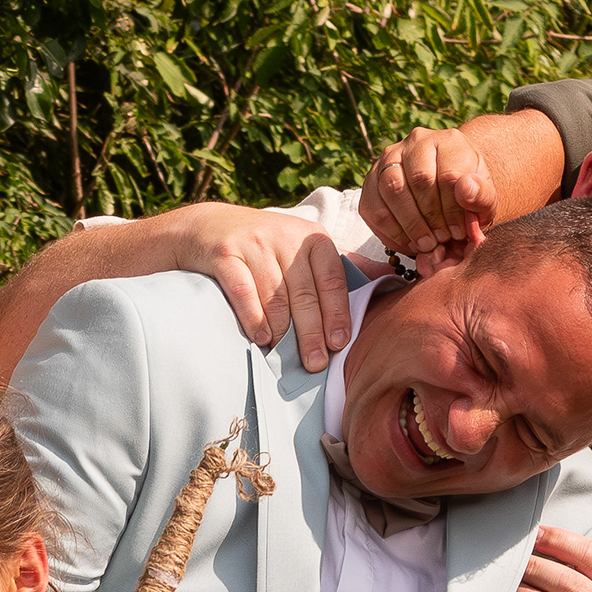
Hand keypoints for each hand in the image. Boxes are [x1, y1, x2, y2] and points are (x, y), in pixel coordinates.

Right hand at [158, 204, 361, 361]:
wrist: (205, 227)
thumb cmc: (262, 248)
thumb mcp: (300, 248)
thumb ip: (335, 268)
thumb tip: (386, 279)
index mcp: (311, 237)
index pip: (331, 280)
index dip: (337, 314)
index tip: (340, 343)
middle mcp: (284, 236)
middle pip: (304, 294)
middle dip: (311, 333)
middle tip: (316, 364)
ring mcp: (253, 243)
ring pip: (275, 296)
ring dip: (281, 331)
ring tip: (285, 357)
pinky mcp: (224, 253)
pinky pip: (243, 290)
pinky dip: (253, 317)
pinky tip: (261, 338)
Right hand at [358, 121, 504, 268]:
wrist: (445, 191)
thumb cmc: (466, 197)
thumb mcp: (484, 199)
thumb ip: (482, 196)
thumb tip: (465, 189)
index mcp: (450, 141)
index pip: (448, 174)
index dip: (452, 210)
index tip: (457, 233)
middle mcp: (418, 141)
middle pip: (419, 180)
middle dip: (431, 218)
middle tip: (440, 241)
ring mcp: (390, 157)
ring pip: (392, 189)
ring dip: (409, 224)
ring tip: (424, 244)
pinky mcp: (371, 177)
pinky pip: (373, 206)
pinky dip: (389, 230)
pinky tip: (407, 242)